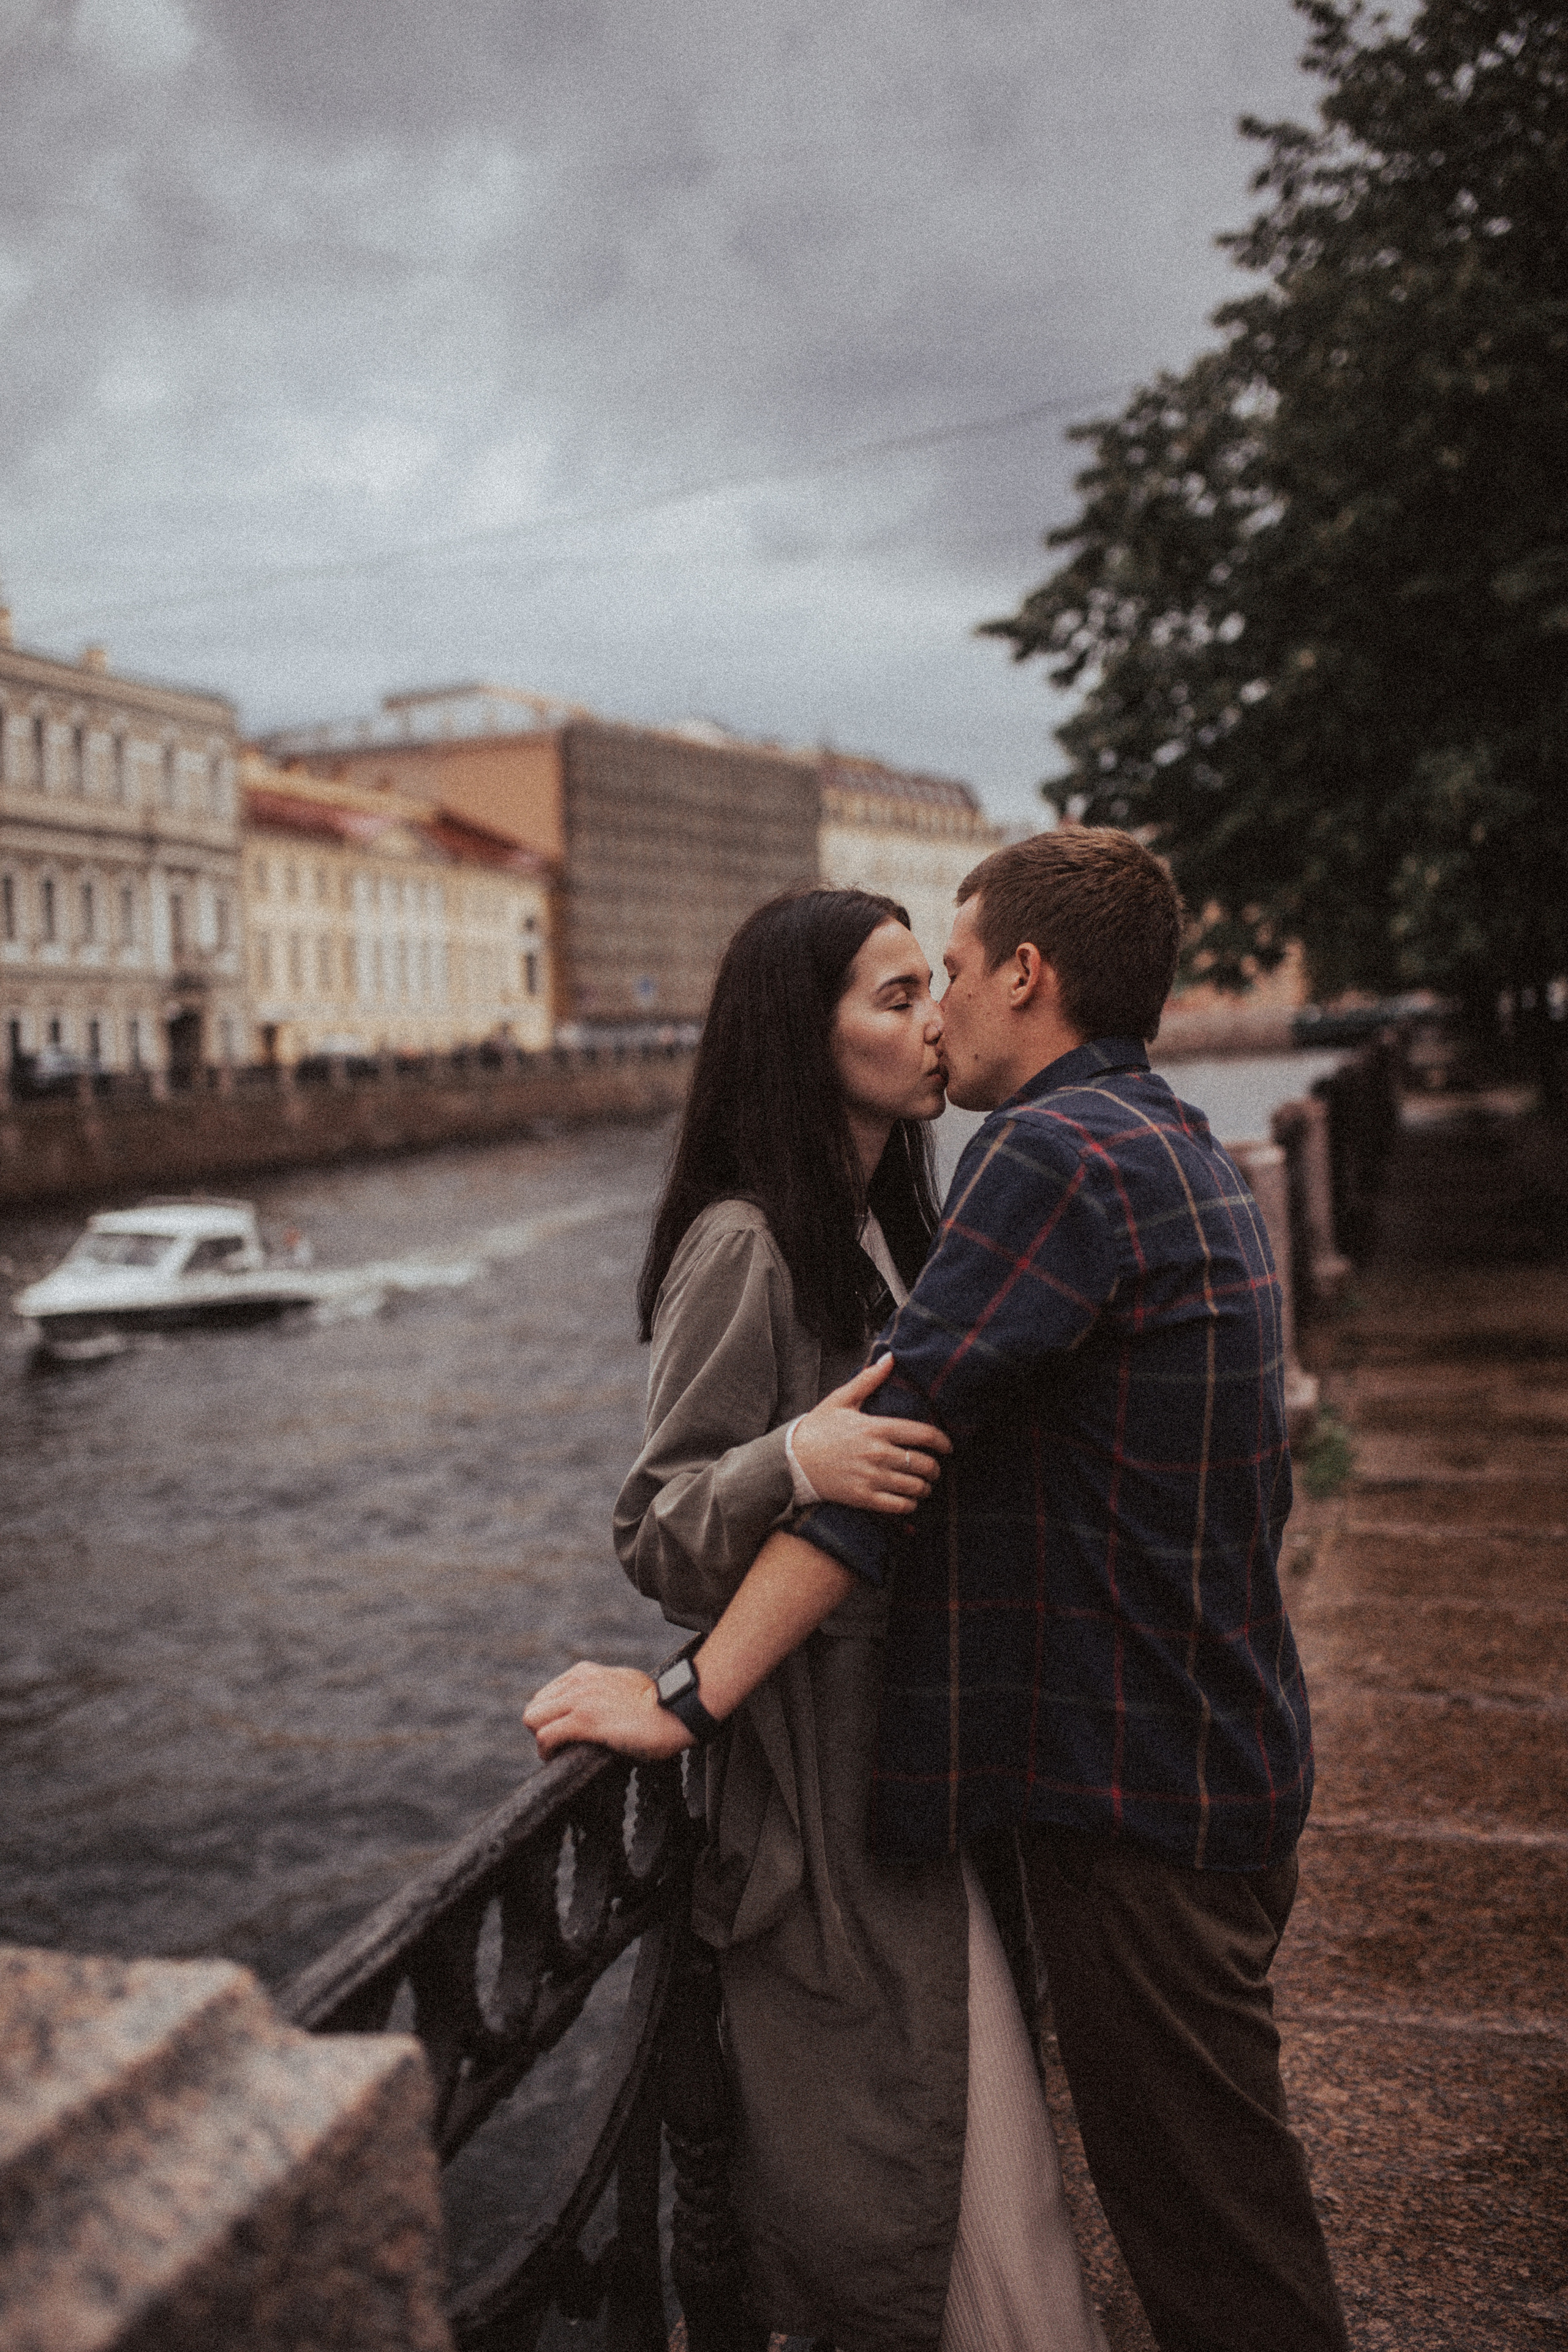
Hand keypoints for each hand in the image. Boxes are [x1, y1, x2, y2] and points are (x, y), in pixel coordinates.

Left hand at [523, 1662, 694, 1760]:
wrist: (678, 1711)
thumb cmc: (659, 1705)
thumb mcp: (624, 1685)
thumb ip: (603, 1690)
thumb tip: (597, 1707)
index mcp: (586, 1673)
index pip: (546, 1695)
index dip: (551, 1718)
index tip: (563, 1733)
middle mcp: (578, 1682)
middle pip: (535, 1707)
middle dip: (543, 1729)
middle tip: (561, 1746)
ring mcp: (580, 1700)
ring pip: (533, 1720)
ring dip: (543, 1740)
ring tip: (559, 1753)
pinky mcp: (585, 1721)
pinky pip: (546, 1736)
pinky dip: (546, 1751)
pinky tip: (559, 1758)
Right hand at [791, 1353, 951, 1514]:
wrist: (791, 1461)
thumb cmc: (818, 1429)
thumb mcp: (841, 1400)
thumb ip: (868, 1380)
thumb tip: (890, 1358)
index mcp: (876, 1428)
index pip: (923, 1434)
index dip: (942, 1441)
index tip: (948, 1447)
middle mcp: (877, 1453)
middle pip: (924, 1464)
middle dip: (935, 1468)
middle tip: (934, 1468)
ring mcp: (871, 1478)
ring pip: (914, 1487)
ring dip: (924, 1487)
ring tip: (923, 1485)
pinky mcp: (863, 1498)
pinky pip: (899, 1506)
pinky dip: (909, 1504)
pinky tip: (908, 1500)